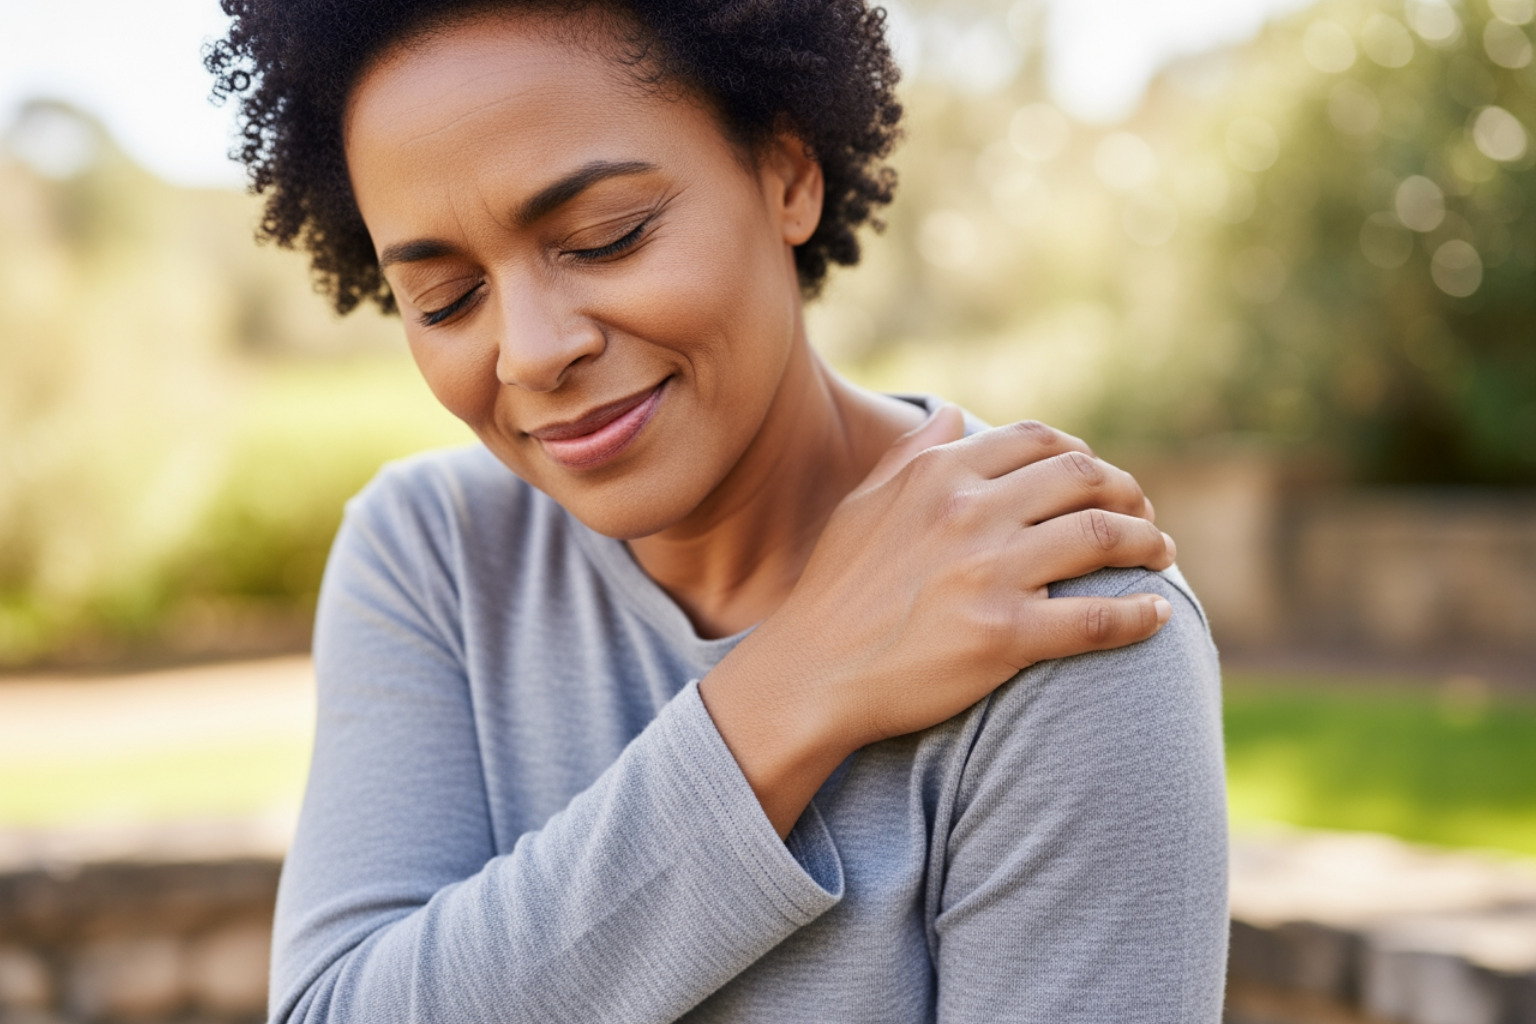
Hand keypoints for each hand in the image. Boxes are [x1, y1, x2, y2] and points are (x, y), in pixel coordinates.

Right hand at [701, 405, 1176, 835]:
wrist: (810, 675)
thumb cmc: (834, 592)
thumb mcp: (862, 506)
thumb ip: (912, 456)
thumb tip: (954, 416)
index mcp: (939, 476)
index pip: (1040, 442)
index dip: (1083, 456)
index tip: (1099, 481)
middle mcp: (969, 514)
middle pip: (1084, 480)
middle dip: (1127, 493)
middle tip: (1143, 515)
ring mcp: (990, 574)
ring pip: (1102, 538)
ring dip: (1147, 543)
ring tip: (1160, 554)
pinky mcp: (1005, 637)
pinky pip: (1096, 618)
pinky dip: (1139, 615)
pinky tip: (1157, 617)